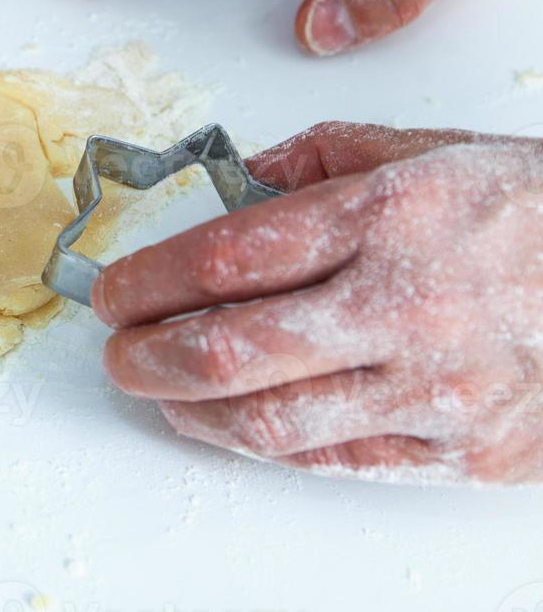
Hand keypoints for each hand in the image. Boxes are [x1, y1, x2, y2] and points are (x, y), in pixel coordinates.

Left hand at [92, 121, 542, 484]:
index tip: (112, 289)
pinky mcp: (457, 449)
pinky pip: (331, 460)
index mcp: (389, 216)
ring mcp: (431, 387)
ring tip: (159, 391)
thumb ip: (327, 156)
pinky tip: (231, 425)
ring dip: (191, 410)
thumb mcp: (438, 151)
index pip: (229, 255)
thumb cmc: (538, 214)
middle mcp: (401, 305)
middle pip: (230, 348)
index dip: (149, 279)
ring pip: (270, 420)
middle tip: (116, 350)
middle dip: (147, 355)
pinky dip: (265, 446)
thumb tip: (238, 176)